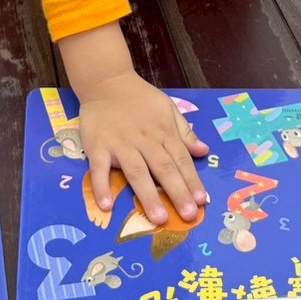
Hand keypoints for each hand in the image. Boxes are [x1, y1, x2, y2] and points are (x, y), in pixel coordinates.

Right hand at [78, 70, 209, 224]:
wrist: (106, 82)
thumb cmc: (139, 98)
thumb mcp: (167, 108)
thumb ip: (184, 132)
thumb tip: (203, 151)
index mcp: (163, 131)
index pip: (181, 159)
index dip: (192, 180)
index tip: (201, 201)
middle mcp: (144, 139)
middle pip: (163, 168)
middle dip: (177, 193)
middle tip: (188, 216)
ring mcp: (120, 143)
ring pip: (136, 172)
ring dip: (147, 195)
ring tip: (158, 218)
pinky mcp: (97, 146)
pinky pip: (99, 169)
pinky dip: (102, 187)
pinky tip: (106, 206)